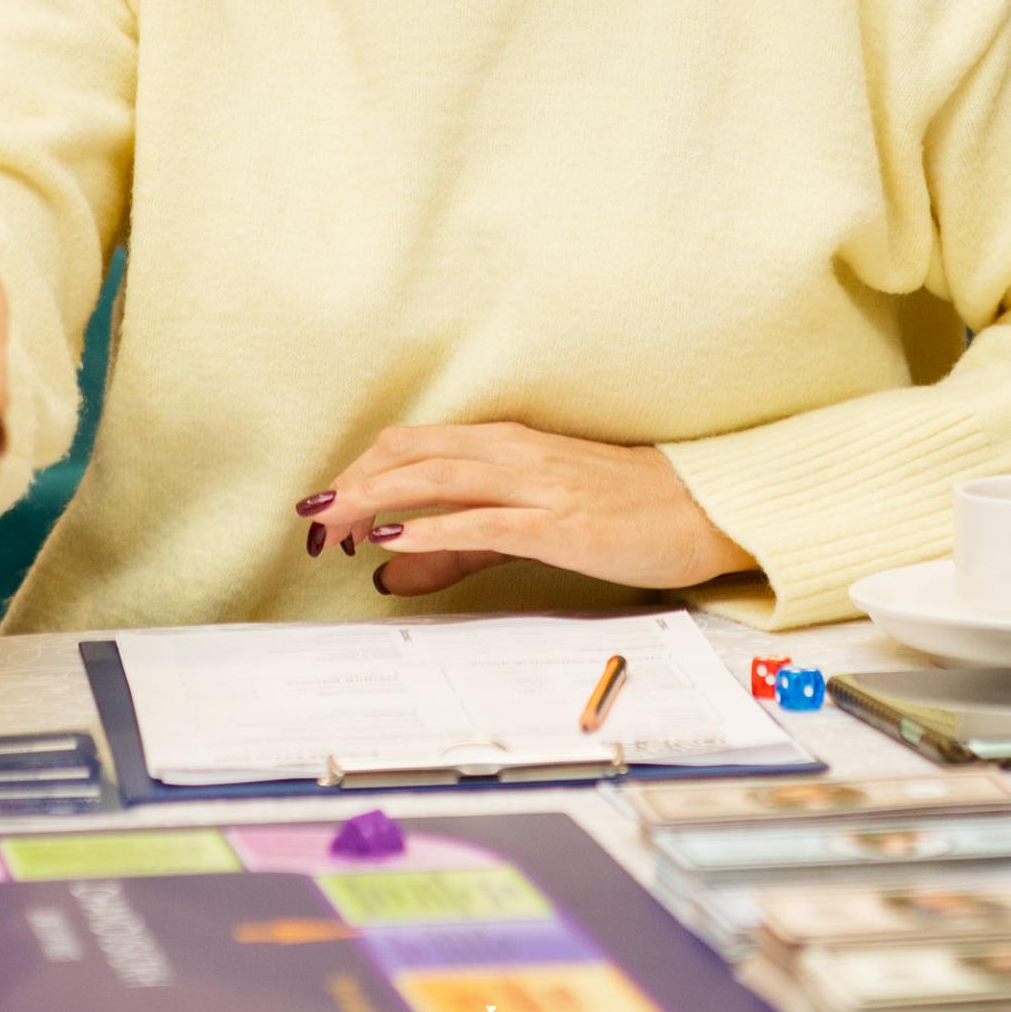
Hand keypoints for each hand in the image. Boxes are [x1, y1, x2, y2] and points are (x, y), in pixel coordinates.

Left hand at [297, 421, 755, 597]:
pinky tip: (395, 538)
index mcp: (506, 444)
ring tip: (331, 524)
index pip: (411, 445)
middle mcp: (515, 453)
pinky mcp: (562, 524)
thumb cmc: (619, 512)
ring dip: (376, 498)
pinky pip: (486, 521)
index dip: (358, 472)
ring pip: (438, 478)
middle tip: (308, 521)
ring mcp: (538, 485)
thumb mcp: (527, 526)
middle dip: (351, 485)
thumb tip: (390, 567)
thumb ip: (459, 547)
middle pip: (411, 454)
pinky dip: (433, 527)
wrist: (702, 513)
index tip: (322, 509)